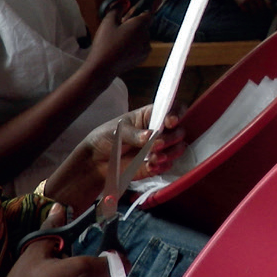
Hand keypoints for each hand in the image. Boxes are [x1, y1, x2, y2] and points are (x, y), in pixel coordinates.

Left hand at [40, 106, 184, 206]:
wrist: (97, 161)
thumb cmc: (106, 137)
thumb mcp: (118, 131)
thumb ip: (134, 134)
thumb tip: (150, 136)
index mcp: (151, 115)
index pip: (173, 109)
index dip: (176, 114)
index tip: (170, 123)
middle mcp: (160, 130)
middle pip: (179, 132)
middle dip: (171, 139)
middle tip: (157, 145)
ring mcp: (160, 148)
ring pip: (178, 149)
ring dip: (168, 154)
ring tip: (152, 159)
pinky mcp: (157, 163)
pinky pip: (168, 165)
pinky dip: (161, 166)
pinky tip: (149, 166)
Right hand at [86, 0, 152, 76]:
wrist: (103, 68)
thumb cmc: (105, 43)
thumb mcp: (108, 21)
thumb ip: (117, 6)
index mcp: (140, 25)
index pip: (148, 12)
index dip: (142, 8)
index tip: (136, 6)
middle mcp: (146, 36)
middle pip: (144, 24)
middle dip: (134, 22)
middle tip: (120, 23)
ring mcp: (146, 48)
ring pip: (142, 35)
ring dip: (134, 33)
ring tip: (118, 37)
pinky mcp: (143, 57)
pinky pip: (141, 45)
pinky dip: (134, 43)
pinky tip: (121, 46)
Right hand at [222, 0, 271, 14]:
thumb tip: (266, 2)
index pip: (269, 2)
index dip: (273, 9)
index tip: (276, 14)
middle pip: (262, 8)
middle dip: (262, 12)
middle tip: (261, 14)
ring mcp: (249, 0)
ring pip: (255, 11)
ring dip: (255, 12)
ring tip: (252, 10)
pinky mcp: (242, 3)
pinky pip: (247, 11)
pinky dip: (247, 11)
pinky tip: (245, 8)